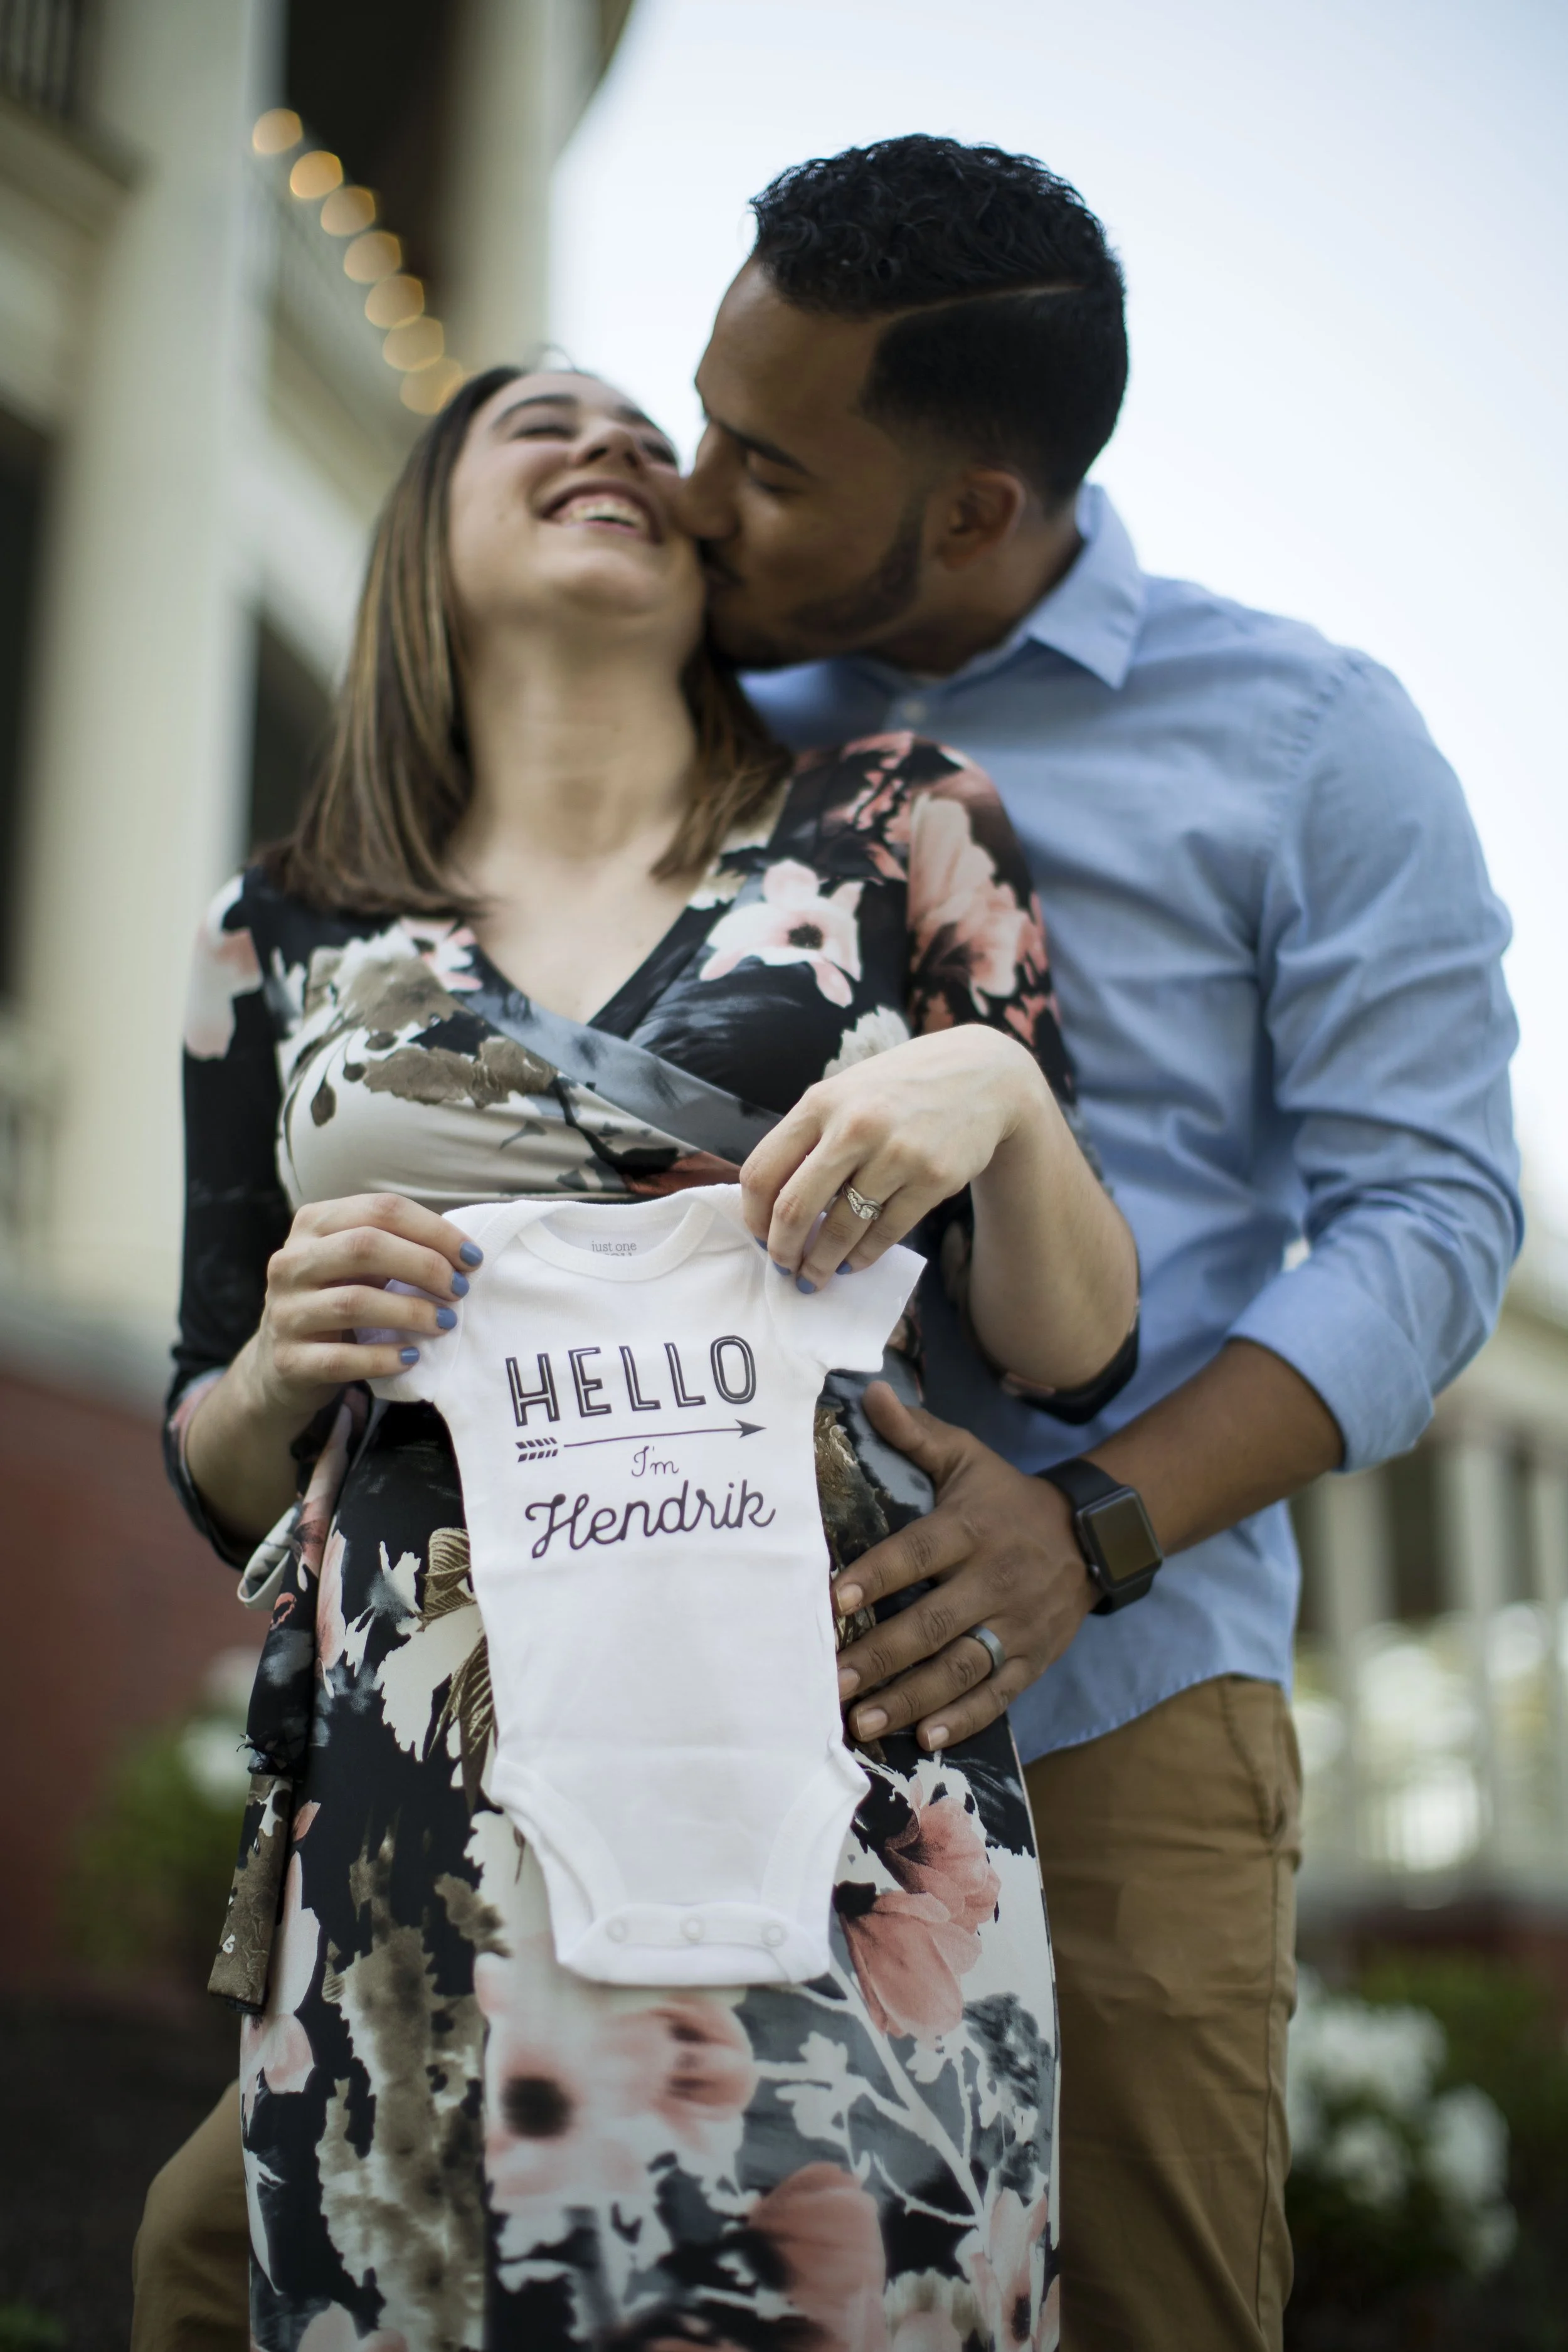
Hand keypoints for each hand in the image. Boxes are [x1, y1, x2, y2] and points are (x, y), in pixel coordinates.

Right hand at [244, 1192, 481, 1422]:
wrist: (282, 1366)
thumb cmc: (336, 1302)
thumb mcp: (354, 1264)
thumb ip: (394, 1247)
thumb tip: (463, 1253)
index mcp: (313, 1225)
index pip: (380, 1210)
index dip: (434, 1230)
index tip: (471, 1256)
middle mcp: (291, 1262)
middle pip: (364, 1247)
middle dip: (424, 1265)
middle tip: (458, 1289)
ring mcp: (285, 1311)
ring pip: (353, 1302)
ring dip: (410, 1312)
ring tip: (444, 1322)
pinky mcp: (289, 1360)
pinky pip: (341, 1358)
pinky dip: (382, 1357)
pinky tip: (410, 1358)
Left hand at [739, 1026, 1050, 1287]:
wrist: (982, 1075)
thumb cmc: (900, 1089)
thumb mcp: (846, 1093)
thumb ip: (809, 1136)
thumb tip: (772, 1206)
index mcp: (821, 1102)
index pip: (762, 1171)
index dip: (753, 1215)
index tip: (759, 1235)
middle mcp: (855, 1126)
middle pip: (795, 1208)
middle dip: (782, 1251)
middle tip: (783, 1268)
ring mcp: (897, 1153)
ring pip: (841, 1230)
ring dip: (822, 1264)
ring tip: (815, 1277)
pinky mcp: (934, 1178)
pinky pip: (886, 1233)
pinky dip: (863, 1257)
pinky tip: (853, 1263)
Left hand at [833, 1382, 1095, 1749]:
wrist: (1093, 1534)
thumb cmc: (1008, 1498)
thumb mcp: (969, 1458)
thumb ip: (917, 1434)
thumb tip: (868, 1393)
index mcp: (973, 1529)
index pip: (920, 1553)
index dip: (878, 1575)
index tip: (834, 1599)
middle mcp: (996, 1579)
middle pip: (934, 1622)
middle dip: (883, 1655)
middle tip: (834, 1682)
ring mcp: (1018, 1624)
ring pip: (962, 1668)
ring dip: (912, 1697)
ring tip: (864, 1721)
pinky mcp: (1034, 1657)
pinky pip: (999, 1694)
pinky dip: (965, 1719)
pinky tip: (925, 1737)